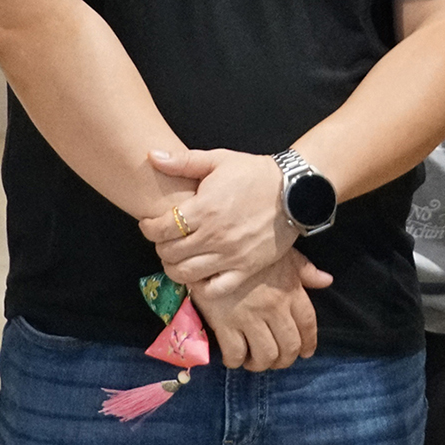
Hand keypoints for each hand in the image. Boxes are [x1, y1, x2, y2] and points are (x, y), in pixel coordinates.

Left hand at [140, 148, 299, 287]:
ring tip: (177, 257)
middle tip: (164, 240)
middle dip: (160, 246)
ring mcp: (230, 256)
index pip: (161, 228)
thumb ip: (183, 161)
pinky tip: (200, 273)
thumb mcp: (219, 159)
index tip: (150, 224)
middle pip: (169, 253)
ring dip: (174, 267)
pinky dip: (201, 286)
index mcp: (205, 209)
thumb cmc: (254, 173)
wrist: (295, 191)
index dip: (149, 228)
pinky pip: (215, 289)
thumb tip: (152, 155)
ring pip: (186, 274)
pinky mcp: (246, 269)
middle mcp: (215, 236)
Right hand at [188, 249, 332, 372]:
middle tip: (277, 360)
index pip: (308, 324)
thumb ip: (305, 270)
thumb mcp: (283, 254)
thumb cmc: (249, 251)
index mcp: (290, 290)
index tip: (306, 352)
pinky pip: (236, 353)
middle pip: (289, 346)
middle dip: (285, 360)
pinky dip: (236, 361)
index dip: (309, 342)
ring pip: (266, 355)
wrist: (213, 248)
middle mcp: (274, 307)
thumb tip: (327, 281)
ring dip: (262, 364)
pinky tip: (235, 357)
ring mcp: (249, 316)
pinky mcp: (225, 323)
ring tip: (255, 361)